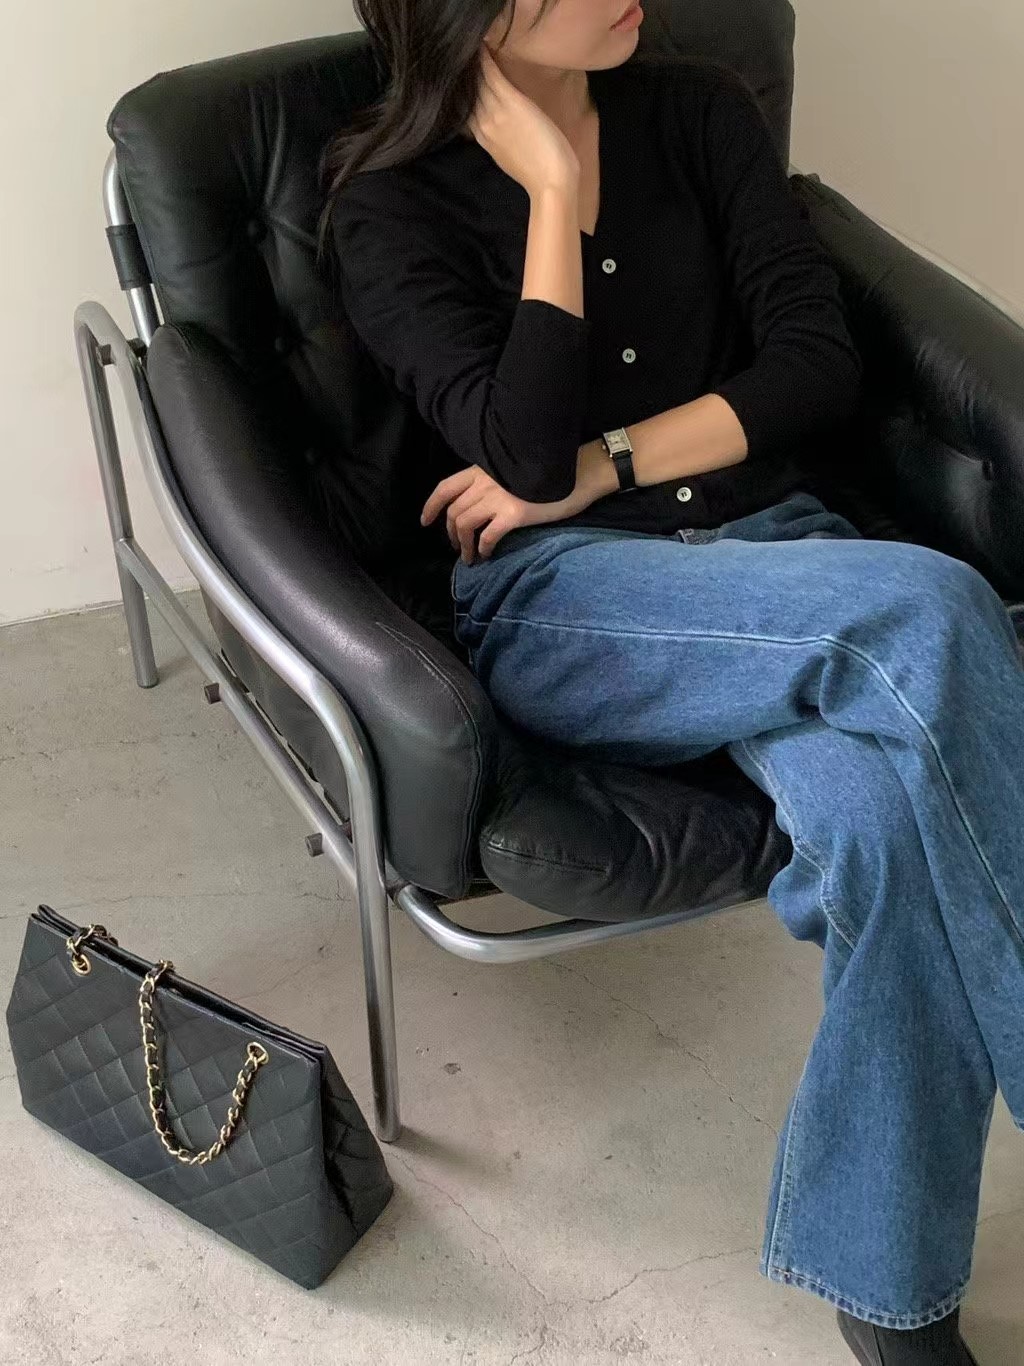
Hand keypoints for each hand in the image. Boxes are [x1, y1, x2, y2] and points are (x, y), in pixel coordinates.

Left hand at [421, 464, 579, 563]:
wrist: (579, 473)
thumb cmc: (548, 473)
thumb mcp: (512, 470)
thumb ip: (493, 481)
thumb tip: (480, 503)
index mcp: (483, 469)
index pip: (446, 487)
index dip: (431, 506)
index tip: (425, 521)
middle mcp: (485, 481)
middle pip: (454, 511)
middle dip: (451, 533)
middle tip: (457, 547)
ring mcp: (498, 497)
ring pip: (464, 524)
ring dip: (463, 545)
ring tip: (470, 558)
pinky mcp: (513, 513)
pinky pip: (488, 536)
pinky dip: (482, 548)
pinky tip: (487, 555)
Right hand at [467, 44, 579, 198]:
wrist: (550, 183)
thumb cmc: (539, 174)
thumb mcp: (511, 158)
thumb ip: (501, 140)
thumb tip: (500, 131)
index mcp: (484, 138)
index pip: (466, 109)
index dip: (461, 92)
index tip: (457, 79)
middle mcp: (484, 125)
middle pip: (467, 93)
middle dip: (462, 75)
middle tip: (459, 58)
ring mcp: (495, 114)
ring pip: (477, 81)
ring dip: (472, 62)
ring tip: (468, 47)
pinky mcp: (512, 103)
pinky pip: (492, 75)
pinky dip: (485, 60)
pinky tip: (481, 46)